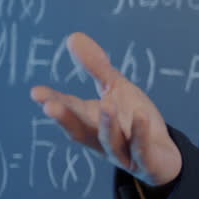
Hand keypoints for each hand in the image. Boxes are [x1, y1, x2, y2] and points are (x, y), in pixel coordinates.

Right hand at [30, 32, 181, 187]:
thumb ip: (96, 66)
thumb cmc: (133, 118)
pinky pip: (141, 148)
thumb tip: (72, 37)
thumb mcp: (116, 88)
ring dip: (107, 125)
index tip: (36, 92)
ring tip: (107, 105)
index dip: (54, 102)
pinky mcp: (145, 161)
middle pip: (81, 130)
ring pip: (110, 141)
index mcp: (91, 122)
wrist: (163, 153)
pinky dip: (140, 134)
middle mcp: (102, 139)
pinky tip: (142, 117)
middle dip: (66, 119)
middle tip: (49, 105)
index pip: (70, 110)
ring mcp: (123, 153)